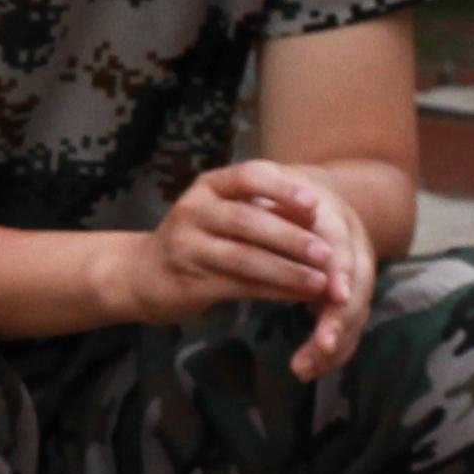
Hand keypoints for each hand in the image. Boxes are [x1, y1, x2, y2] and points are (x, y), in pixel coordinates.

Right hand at [122, 162, 372, 372]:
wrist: (146, 274)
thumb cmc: (202, 239)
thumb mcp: (226, 212)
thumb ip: (265, 211)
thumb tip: (322, 218)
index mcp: (208, 186)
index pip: (249, 176)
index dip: (283, 190)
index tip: (316, 205)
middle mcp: (193, 210)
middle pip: (248, 221)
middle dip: (292, 238)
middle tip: (327, 254)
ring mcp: (186, 245)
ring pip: (244, 257)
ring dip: (287, 271)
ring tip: (320, 282)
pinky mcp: (188, 280)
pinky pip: (238, 284)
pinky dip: (273, 291)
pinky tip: (297, 296)